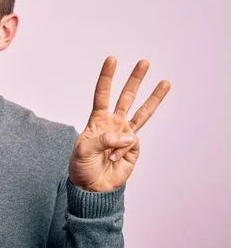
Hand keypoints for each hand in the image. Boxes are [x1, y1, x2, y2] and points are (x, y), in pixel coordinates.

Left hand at [68, 56, 170, 191]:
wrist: (91, 187)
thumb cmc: (81, 167)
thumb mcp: (84, 150)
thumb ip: (104, 140)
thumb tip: (128, 135)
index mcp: (97, 120)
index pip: (102, 94)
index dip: (107, 77)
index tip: (112, 60)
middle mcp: (113, 124)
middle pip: (126, 98)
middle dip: (135, 80)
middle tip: (144, 62)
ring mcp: (124, 136)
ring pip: (142, 113)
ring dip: (153, 98)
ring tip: (164, 83)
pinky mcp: (133, 149)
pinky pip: (132, 144)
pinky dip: (122, 152)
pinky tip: (114, 160)